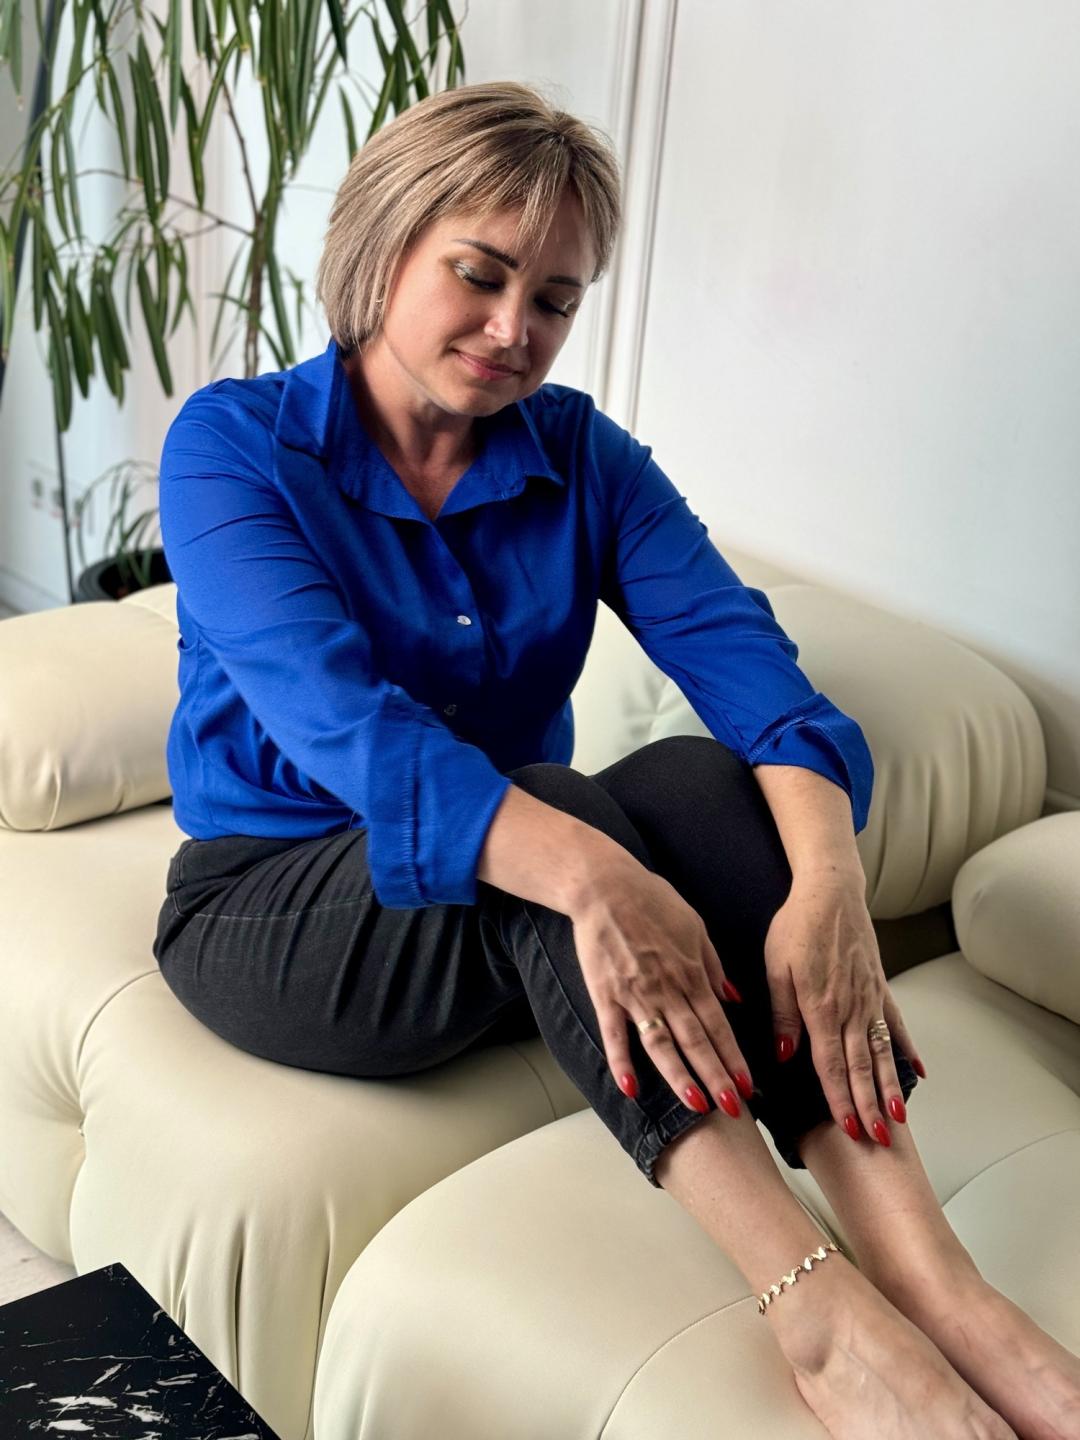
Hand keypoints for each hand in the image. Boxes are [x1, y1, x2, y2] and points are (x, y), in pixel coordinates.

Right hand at [570, 858, 754, 1115]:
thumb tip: (734, 999)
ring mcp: (635, 994)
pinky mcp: (605, 994)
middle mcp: (667, 989)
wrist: (604, 885)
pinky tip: (632, 1091)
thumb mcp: (694, 926)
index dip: (734, 1058)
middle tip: (734, 1109)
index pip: (719, 1025)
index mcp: (691, 973)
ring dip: (680, 1077)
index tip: (749, 1086)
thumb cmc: (651, 900)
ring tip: (696, 1107)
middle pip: (696, 1041)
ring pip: (661, 1044)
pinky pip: (614, 1035)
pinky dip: (622, 1063)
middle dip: (716, 1077)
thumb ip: (713, 966)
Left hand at [763, 870, 925, 1141]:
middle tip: (880, 1141)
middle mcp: (850, 1008)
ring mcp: (870, 997)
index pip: (832, 1064)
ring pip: (882, 1051)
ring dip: (890, 1086)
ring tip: (900, 1118)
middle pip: (861, 1066)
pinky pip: (896, 1022)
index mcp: (821, 1007)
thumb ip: (783, 1015)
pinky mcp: (880, 986)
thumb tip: (786, 1056)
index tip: (850, 1128)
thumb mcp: (776, 968)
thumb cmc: (796, 926)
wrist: (830, 891)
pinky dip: (907, 1048)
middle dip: (870, 1105)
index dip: (841, 1099)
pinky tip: (919, 1071)